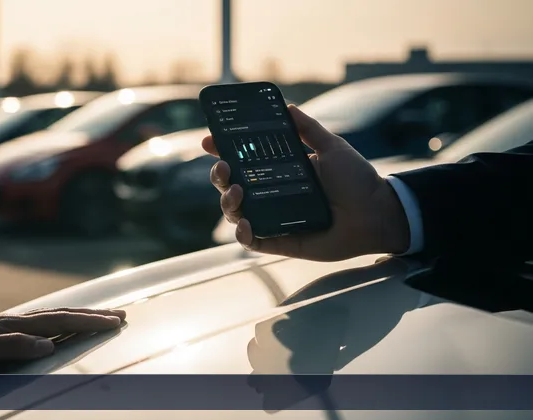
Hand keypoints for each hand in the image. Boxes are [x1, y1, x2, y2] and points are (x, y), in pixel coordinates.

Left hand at [0, 307, 125, 372]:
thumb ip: (11, 346)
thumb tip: (47, 343)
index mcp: (13, 326)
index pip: (60, 322)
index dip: (88, 322)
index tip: (114, 321)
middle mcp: (16, 321)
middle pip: (62, 314)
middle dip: (93, 316)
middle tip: (121, 316)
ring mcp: (10, 323)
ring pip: (53, 316)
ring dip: (80, 316)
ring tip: (102, 316)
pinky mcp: (4, 329)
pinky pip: (41, 322)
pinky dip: (61, 321)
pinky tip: (65, 325)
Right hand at [203, 105, 409, 261]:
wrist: (377, 214)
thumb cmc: (357, 181)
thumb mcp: (332, 148)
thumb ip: (308, 129)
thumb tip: (287, 106)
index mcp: (278, 170)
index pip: (242, 159)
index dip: (222, 150)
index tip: (209, 140)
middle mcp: (270, 194)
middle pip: (230, 185)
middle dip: (219, 175)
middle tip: (224, 166)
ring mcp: (272, 217)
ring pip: (235, 211)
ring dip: (228, 201)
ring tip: (238, 192)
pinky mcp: (279, 240)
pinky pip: (251, 240)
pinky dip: (242, 233)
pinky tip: (245, 223)